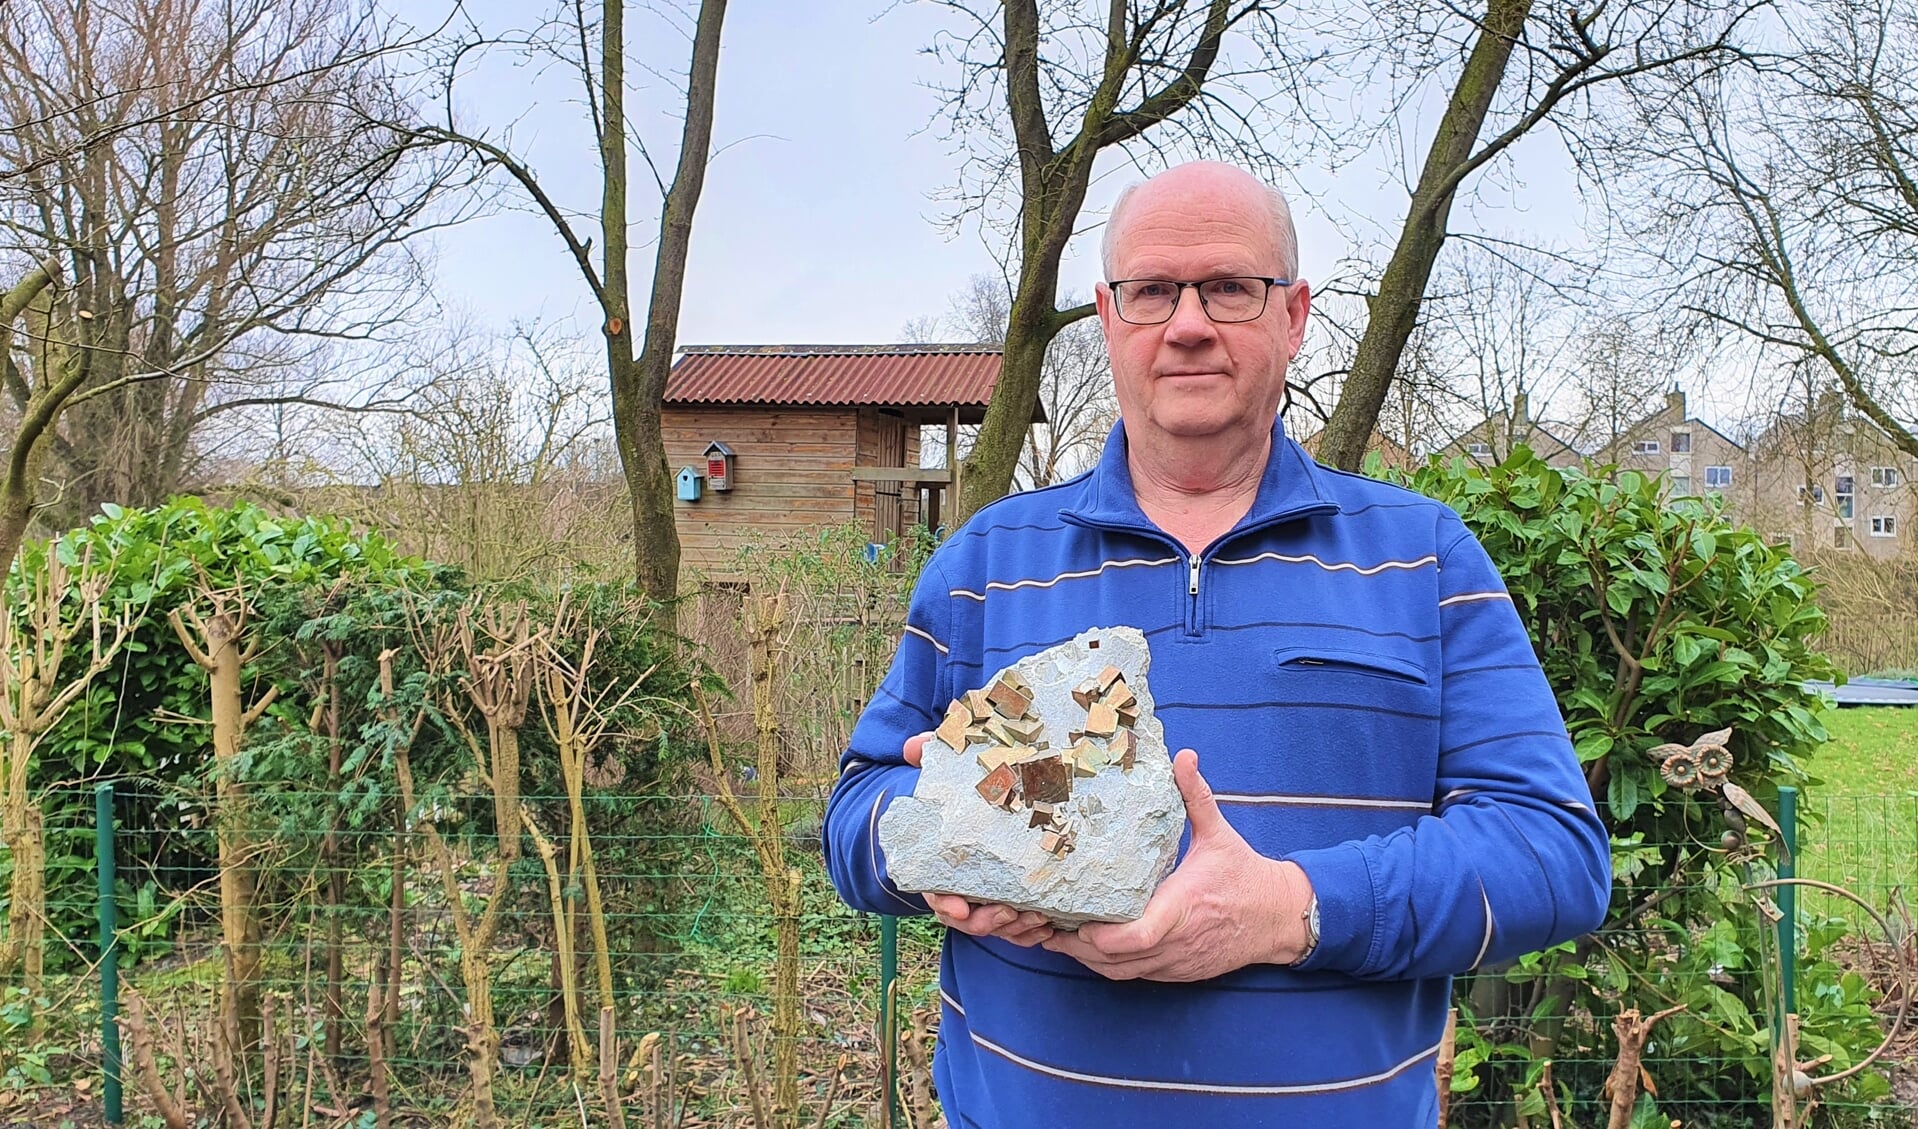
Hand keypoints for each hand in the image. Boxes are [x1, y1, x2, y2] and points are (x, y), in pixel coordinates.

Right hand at [901, 732, 1054, 946]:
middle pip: (969, 920)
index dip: (945, 904)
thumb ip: (932, 755)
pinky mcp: (1016, 902)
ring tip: (1037, 919)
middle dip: (987, 922)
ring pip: (998, 928)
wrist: (998, 798)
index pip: (937, 893)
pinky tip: (1048, 925)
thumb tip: (912, 747)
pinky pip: (1020, 930)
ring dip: (1014, 930)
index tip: (959, 909)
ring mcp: (990, 898)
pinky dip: (1031, 933)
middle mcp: (965, 887)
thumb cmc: (970, 788)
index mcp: (944, 863)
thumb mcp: (953, 769)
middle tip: (1010, 912)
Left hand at [1042, 748, 1313, 980]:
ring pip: (1120, 973)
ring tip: (1057, 935)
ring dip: (1087, 959)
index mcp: (1183, 907)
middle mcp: (1176, 942)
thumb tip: (1184, 755)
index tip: (1077, 919)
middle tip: (1048, 921)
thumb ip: (1196, 796)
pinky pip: (1134, 977)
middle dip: (1077, 945)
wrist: (1279, 919)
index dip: (1102, 936)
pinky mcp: (1178, 973)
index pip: (1139, 936)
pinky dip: (1108, 966)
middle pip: (1115, 960)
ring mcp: (1176, 962)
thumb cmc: (1245, 874)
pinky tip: (1088, 948)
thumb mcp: (1219, 833)